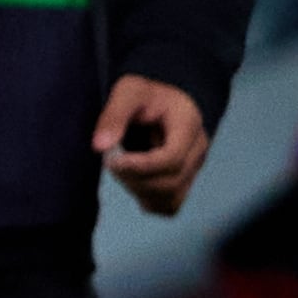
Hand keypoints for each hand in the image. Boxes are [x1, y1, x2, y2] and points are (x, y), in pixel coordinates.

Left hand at [96, 73, 211, 216]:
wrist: (159, 101)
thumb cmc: (143, 93)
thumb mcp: (127, 92)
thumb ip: (113, 116)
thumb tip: (100, 147)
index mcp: (188, 124)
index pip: (171, 159)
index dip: (139, 166)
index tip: (111, 161)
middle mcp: (198, 149)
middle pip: (170, 181)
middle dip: (134, 178)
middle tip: (110, 163)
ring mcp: (194, 167)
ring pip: (171, 198)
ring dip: (138, 191)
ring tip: (120, 170)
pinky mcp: (185, 180)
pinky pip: (171, 205)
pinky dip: (148, 201)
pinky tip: (132, 183)